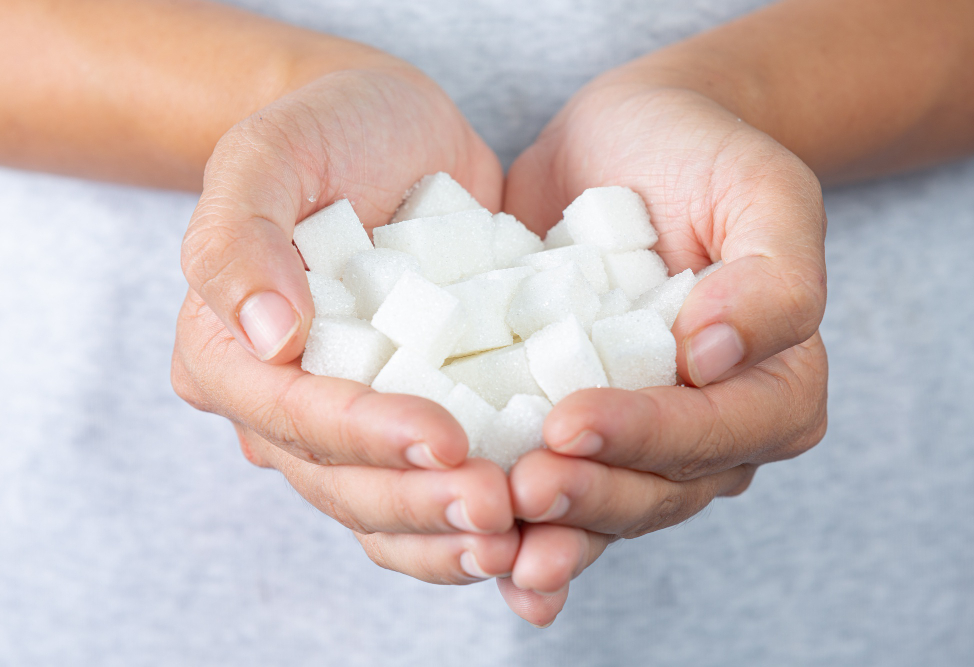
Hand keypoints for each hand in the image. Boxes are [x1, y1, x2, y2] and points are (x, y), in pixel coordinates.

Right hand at [171, 60, 519, 583]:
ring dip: (448, 538)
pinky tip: (532, 540)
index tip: (447, 439)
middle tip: (499, 511)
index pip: (293, 416)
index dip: (366, 438)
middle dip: (418, 505)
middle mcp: (285, 407)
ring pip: (386, 510)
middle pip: (341, 484)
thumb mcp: (268, 154)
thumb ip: (240, 239)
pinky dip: (474, 525)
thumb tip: (268, 338)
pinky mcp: (415, 418)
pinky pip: (435, 489)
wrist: (392, 131)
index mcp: (230, 357)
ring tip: (519, 541)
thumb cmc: (324, 130)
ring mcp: (354, 421)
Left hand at [498, 70, 827, 625]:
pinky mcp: (576, 426)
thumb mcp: (762, 190)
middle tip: (520, 489)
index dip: (647, 437)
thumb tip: (716, 356)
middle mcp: (713, 429)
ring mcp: (640, 436)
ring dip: (553, 531)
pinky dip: (526, 531)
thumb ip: (772, 277)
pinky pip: (560, 486)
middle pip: (660, 489)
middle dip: (590, 497)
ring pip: (607, 506)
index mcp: (775, 385)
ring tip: (495, 537)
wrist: (626, 140)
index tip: (570, 422)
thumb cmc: (702, 155)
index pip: (718, 430)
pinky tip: (488, 561)